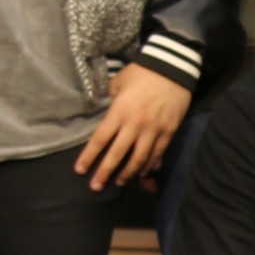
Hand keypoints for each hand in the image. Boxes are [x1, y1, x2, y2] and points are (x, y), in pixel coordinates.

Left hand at [74, 65, 192, 190]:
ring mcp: (153, 130)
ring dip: (128, 173)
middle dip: (105, 172)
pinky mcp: (168, 131)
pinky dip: (149, 165)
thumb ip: (110, 97)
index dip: (89, 156)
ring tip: (120, 182)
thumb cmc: (142, 72)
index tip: (80, 170)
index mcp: (119, 112)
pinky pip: (158, 153)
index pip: (100, 139)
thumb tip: (106, 108)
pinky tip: (143, 173)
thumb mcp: (119, 81)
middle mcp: (135, 124)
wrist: (173, 68)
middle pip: (117, 154)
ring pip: (139, 158)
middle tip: (96, 187)